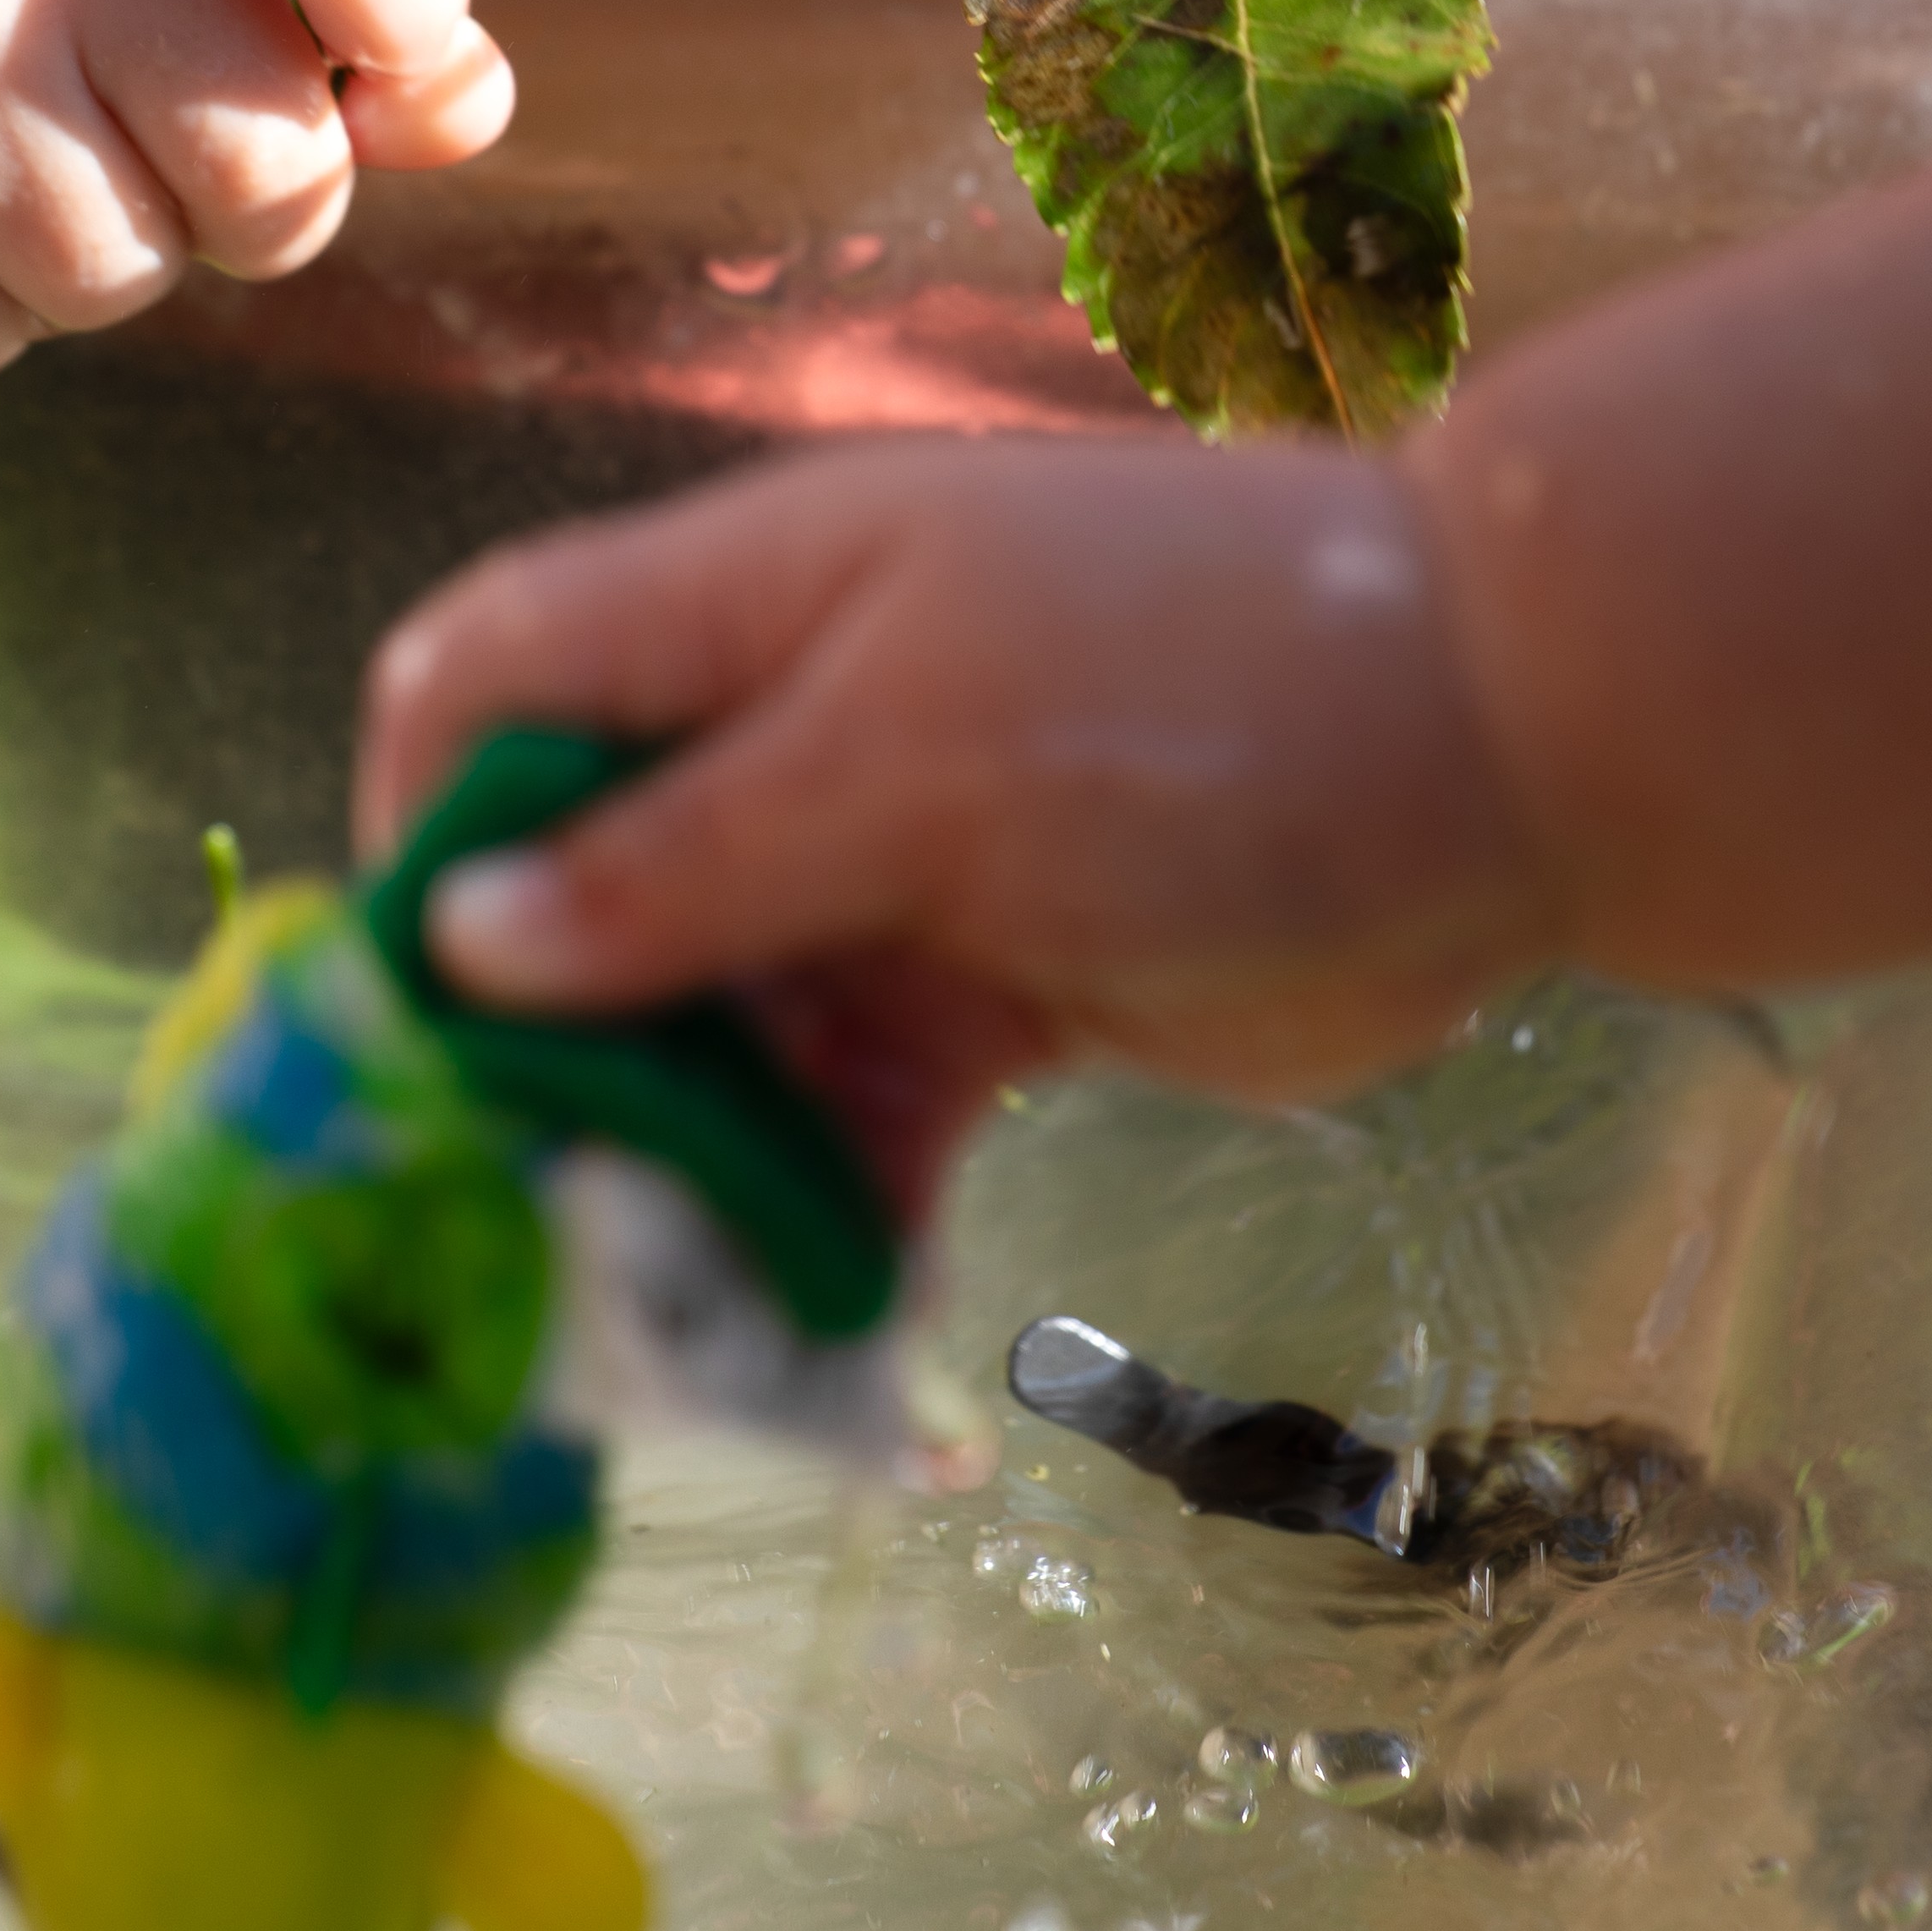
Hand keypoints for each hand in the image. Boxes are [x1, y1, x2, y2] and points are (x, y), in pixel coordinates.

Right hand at [348, 435, 1546, 1209]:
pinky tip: (829, 1326)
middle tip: (555, 1231)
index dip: (424, 830)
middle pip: (580, 889)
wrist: (1507, 748)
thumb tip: (456, 935)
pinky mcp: (994, 991)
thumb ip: (684, 858)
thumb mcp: (908, 763)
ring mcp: (891, 864)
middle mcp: (792, 724)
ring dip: (686, 1173)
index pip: (488, 681)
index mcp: (744, 604)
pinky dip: (825, 1216)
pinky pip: (852, 1119)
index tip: (432, 1012)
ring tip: (691, 1319)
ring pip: (714, 1032)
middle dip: (550, 1061)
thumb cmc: (1194, 693)